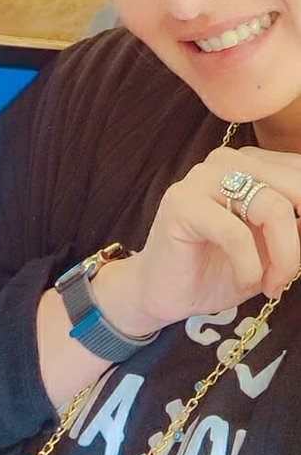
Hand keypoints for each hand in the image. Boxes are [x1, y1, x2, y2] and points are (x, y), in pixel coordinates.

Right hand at [95, 146, 300, 336]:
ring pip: (272, 207)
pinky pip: (235, 233)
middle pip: (296, 187)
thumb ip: (298, 227)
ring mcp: (202, 177)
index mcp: (252, 163)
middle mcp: (228, 161)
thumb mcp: (273, 248)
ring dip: (284, 257)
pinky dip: (249, 268)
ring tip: (272, 283)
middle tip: (289, 275)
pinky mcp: (182, 203)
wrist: (167, 293)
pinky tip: (244, 283)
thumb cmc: (221, 269)